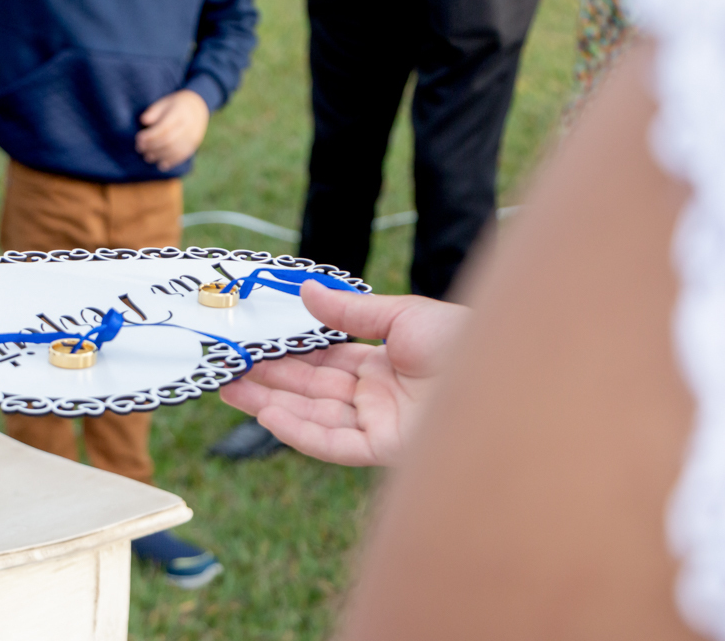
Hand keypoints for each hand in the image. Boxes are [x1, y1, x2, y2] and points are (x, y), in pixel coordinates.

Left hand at [135, 89, 209, 171]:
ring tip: (147, 157)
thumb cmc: (175, 106)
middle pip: (169, 140)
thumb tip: (144, 121)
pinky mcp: (194, 145)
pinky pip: (182, 155)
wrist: (198, 108)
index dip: (151, 135)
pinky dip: (171, 162)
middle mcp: (189, 125)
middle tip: (140, 149)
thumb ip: (154, 111)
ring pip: (175, 150)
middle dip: (152, 146)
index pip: (164, 127)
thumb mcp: (164, 103)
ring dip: (159, 155)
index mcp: (180, 112)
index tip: (139, 138)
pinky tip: (161, 165)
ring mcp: (193, 136)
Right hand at [220, 281, 468, 465]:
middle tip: (225, 369)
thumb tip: (303, 290)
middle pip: (310, 390)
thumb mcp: (403, 315)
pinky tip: (268, 412)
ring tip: (230, 389)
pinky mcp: (385, 447)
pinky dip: (300, 430)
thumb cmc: (465, 339)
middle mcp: (375, 397)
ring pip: (313, 416)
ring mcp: (379, 423)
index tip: (250, 345)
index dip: (285, 354)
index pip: (321, 361)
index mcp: (381, 364)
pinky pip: (334, 443)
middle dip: (267, 379)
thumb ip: (350, 311)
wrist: (512, 371)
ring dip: (271, 403)